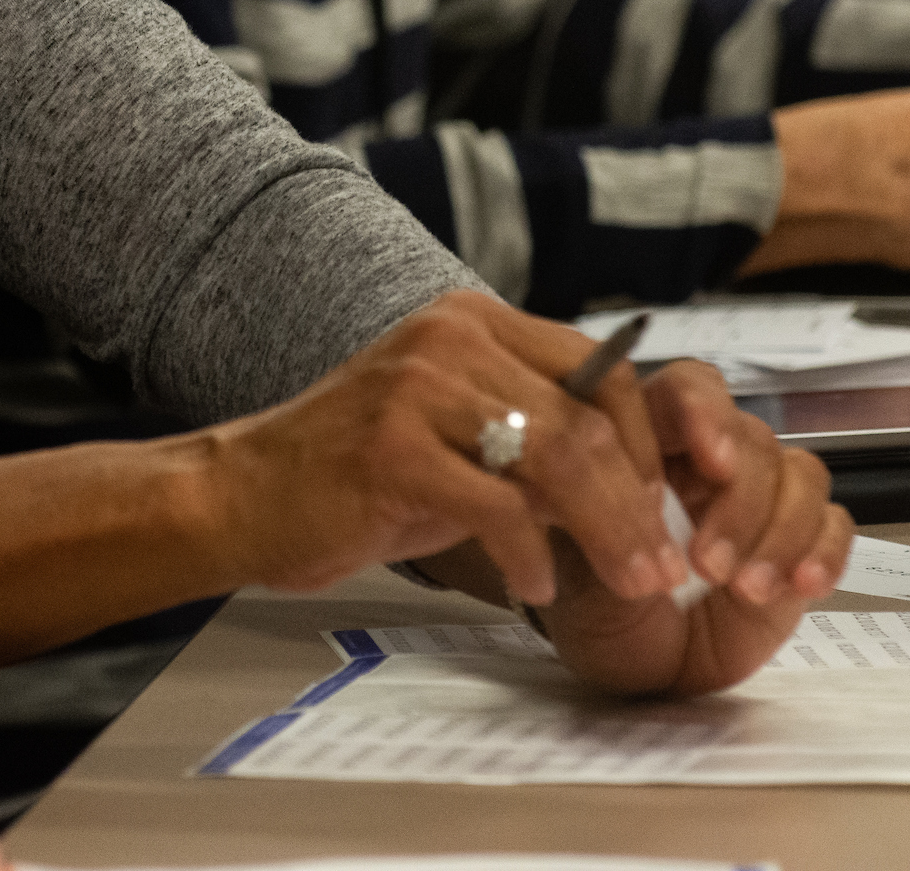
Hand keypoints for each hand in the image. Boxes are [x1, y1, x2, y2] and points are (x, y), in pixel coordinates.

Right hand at [200, 291, 693, 609]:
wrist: (244, 493)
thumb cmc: (355, 475)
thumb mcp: (456, 436)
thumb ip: (535, 441)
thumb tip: (637, 485)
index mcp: (472, 322)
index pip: (600, 369)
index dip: (650, 444)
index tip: (666, 509)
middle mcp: (450, 339)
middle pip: (587, 419)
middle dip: (640, 503)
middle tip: (664, 566)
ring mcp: (418, 389)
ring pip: (557, 458)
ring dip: (608, 532)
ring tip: (630, 582)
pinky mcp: (392, 450)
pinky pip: (498, 507)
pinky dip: (531, 555)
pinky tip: (534, 586)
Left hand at [430, 361, 847, 696]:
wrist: (635, 673)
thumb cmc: (600, 611)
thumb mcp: (577, 572)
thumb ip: (599, 525)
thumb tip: (616, 493)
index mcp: (651, 444)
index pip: (686, 393)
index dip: (706, 414)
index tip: (713, 462)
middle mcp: (709, 462)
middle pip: (753, 439)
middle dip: (740, 503)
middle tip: (710, 565)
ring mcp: (760, 502)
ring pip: (800, 475)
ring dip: (780, 531)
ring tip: (745, 589)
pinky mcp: (798, 545)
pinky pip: (834, 525)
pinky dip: (824, 551)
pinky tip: (801, 586)